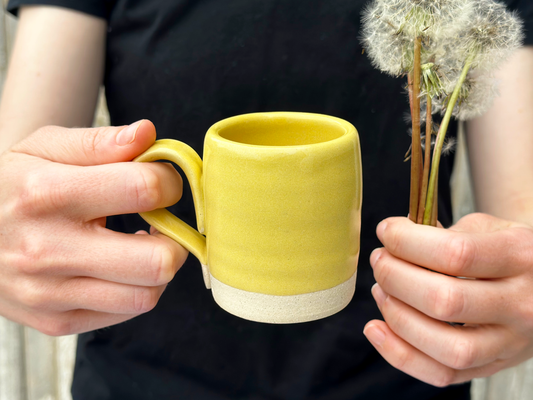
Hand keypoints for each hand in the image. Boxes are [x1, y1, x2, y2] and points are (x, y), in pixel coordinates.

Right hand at [0, 121, 186, 334]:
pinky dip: (136, 289)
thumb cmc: (12, 186)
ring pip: (146, 296)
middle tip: (161, 222)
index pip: (142, 189)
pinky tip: (120, 267)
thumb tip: (147, 134)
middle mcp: (47, 249)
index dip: (170, 182)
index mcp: (47, 193)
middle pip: (156, 260)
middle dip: (175, 238)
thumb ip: (99, 142)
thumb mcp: (43, 148)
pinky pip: (125, 313)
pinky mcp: (56, 321)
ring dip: (158, 268)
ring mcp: (50, 293)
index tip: (164, 182)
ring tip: (142, 245)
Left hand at [364, 213, 532, 385]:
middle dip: (395, 278)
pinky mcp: (493, 366)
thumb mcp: (485, 227)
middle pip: (445, 301)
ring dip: (398, 317)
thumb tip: (393, 238)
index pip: (455, 253)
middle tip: (379, 260)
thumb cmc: (502, 249)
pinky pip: (443, 374)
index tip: (386, 231)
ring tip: (380, 291)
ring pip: (447, 347)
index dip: (408, 242)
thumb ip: (441, 232)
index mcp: (520, 257)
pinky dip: (400, 354)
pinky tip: (377, 329)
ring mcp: (510, 342)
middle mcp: (521, 304)